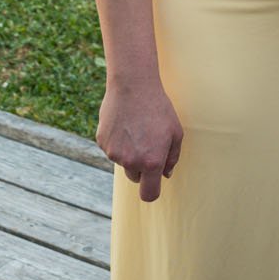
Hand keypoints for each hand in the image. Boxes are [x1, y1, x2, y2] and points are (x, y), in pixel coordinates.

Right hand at [96, 76, 183, 201]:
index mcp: (152, 162)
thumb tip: (165, 174)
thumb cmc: (158, 108)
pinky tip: (124, 123)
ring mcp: (114, 153)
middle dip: (142, 167)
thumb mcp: (175, 132)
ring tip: (136, 128)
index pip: (148, 194)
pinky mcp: (102, 142)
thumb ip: (172, 157)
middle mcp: (131, 162)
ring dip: (129, 152)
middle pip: (136, 178)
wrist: (133, 85)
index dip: (151, 192)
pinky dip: (117, 141)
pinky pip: (112, 149)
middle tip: (148, 143)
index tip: (153, 185)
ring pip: (123, 162)